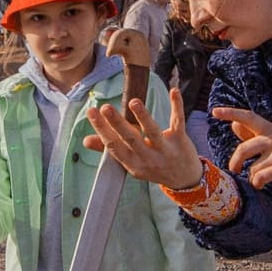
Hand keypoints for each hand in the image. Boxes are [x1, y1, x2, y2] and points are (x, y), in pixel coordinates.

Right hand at [82, 94, 202, 189]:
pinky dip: (177, 106)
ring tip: (133, 101)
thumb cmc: (154, 167)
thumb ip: (110, 149)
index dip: (101, 129)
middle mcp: (148, 159)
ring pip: (153, 132)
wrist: (185, 180)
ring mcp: (166, 150)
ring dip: (143, 116)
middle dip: (117, 123)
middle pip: (130, 139)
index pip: (113, 146)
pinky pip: (178, 121)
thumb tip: (85, 140)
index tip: (91, 112)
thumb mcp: (131, 163)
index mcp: (132, 163)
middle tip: (105, 107)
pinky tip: (173, 90)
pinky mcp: (181, 141)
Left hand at [210, 105, 271, 192]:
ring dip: (254, 176)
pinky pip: (260, 177)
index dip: (231, 113)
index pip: (248, 117)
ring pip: (253, 168)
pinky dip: (258, 183)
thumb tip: (234, 125)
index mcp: (270, 129)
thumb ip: (253, 133)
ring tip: (262, 177)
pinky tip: (262, 184)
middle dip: (236, 162)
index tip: (214, 112)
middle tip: (235, 169)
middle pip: (243, 149)